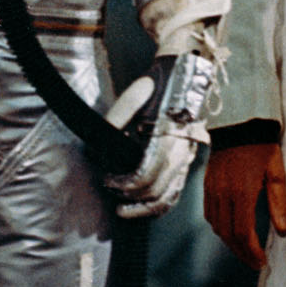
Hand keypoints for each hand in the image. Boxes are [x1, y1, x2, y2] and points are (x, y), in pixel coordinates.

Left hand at [103, 48, 214, 221]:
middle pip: (157, 190)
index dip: (124, 184)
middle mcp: (181, 151)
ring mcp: (186, 158)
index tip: (108, 181)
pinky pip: (176, 190)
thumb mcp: (132, 97)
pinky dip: (159, 203)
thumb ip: (115, 120)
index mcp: (168, 136)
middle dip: (131, 197)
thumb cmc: (156, 86)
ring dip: (145, 208)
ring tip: (124, 210)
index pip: (147, 174)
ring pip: (169, 196)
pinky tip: (143, 206)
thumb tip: (99, 147)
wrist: (182, 76)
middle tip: (111, 191)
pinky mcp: (186, 161)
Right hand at [204, 137, 285, 269]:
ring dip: (231, 244)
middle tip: (255, 263)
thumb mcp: (277, 172)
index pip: (244, 232)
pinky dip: (220, 229)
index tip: (262, 261)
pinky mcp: (206, 187)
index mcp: (242, 191)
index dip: (252, 251)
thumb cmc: (262, 147)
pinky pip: (210, 215)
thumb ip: (279, 203)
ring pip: (217, 227)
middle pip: (228, 235)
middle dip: (242, 253)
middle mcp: (223, 194)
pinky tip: (232, 233)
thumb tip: (283, 231)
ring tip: (246, 251)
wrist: (238, 125)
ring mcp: (212, 190)